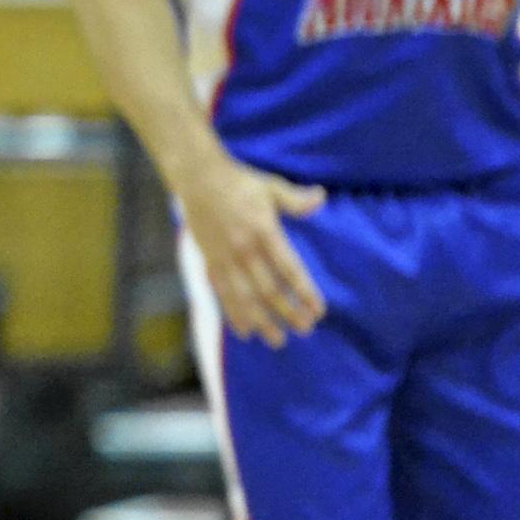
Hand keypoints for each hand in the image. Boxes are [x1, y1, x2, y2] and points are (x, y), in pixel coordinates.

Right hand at [177, 157, 326, 347]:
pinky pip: (222, 292)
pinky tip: (244, 330)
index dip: (304, 292)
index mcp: (263, 231)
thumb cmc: (238, 181)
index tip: (318, 310)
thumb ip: (295, 199)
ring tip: (276, 340)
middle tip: (304, 330)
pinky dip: (232, 313)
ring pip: (244, 297)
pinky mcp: (209, 260)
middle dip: (287, 312)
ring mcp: (224, 257)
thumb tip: (321, 198)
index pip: (289, 269)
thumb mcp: (271, 186)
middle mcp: (244, 249)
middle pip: (268, 289)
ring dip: (261, 321)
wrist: (197, 178)